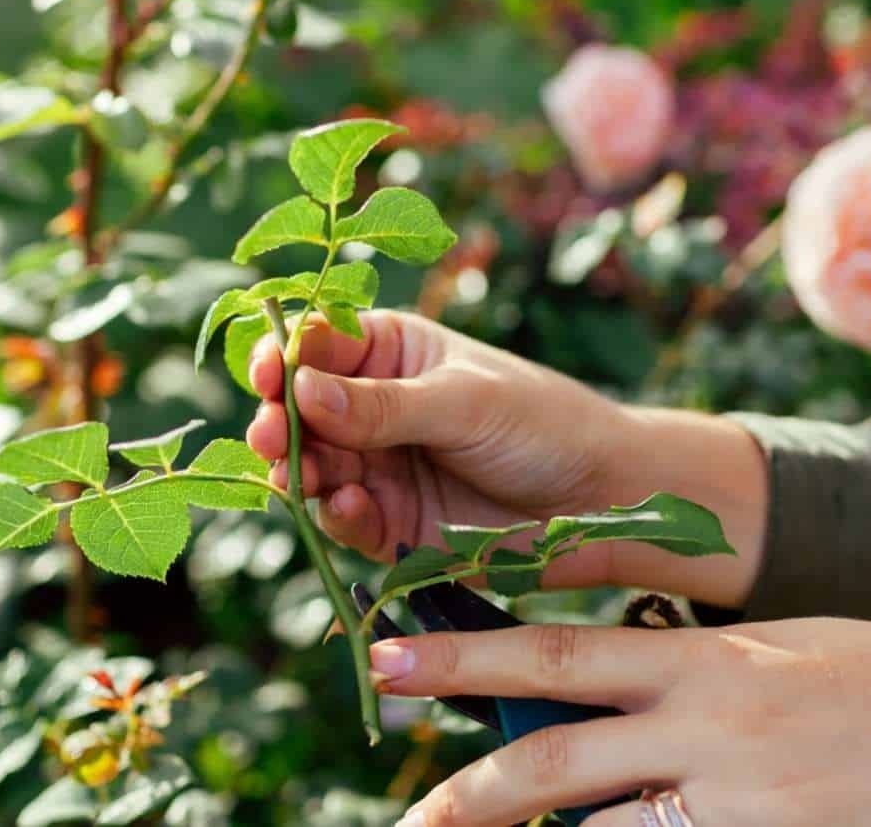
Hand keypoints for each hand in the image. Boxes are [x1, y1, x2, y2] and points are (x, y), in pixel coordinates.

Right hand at [246, 310, 767, 602]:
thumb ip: (385, 404)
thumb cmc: (543, 423)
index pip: (318, 346)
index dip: (285, 356)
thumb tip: (302, 388)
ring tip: (304, 477)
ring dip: (300, 473)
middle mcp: (373, 408)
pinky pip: (346, 522)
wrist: (601, 500)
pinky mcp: (392, 525)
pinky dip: (339, 517)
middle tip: (269, 436)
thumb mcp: (466, 402)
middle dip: (277, 423)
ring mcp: (379, 468)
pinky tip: (351, 506)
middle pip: (300, 413)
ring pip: (314, 470)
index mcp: (390, 352)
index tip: (268, 373)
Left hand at [370, 618, 870, 826]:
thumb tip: (630, 691)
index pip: (564, 653)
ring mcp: (747, 801)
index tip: (392, 657)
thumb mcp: (801, 649)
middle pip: (558, 756)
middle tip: (400, 810)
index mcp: (717, 654)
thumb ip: (709, 670)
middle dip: (465, 786)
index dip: (468, 657)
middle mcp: (716, 726)